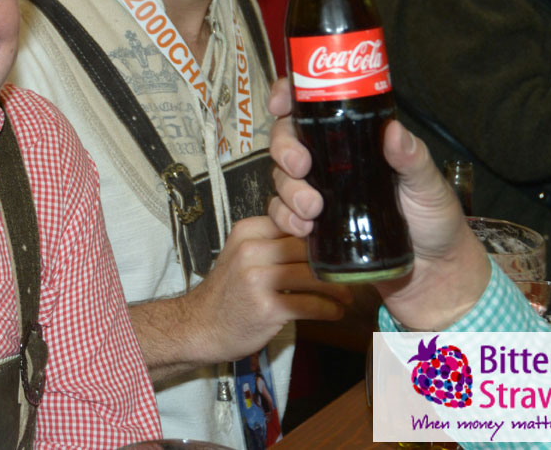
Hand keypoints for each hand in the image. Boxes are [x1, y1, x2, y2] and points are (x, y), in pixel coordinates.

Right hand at [176, 215, 353, 364]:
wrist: (198, 327)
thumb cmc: (227, 293)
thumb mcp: (241, 255)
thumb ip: (272, 243)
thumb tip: (318, 240)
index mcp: (247, 231)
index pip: (295, 223)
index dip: (322, 237)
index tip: (340, 249)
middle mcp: (250, 251)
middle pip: (307, 248)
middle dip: (334, 263)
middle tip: (352, 273)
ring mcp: (257, 279)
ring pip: (313, 275)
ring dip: (337, 288)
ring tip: (347, 296)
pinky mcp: (267, 308)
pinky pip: (310, 304)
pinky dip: (329, 310)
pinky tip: (334, 312)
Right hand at [266, 78, 489, 330]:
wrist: (434, 276)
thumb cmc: (437, 222)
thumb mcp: (429, 185)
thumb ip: (412, 158)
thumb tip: (393, 130)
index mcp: (358, 140)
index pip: (315, 107)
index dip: (289, 97)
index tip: (280, 105)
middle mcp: (333, 161)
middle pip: (288, 140)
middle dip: (284, 148)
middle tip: (300, 166)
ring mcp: (320, 192)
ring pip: (281, 177)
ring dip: (287, 189)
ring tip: (312, 209)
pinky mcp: (314, 225)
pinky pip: (282, 214)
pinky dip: (284, 218)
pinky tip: (303, 229)